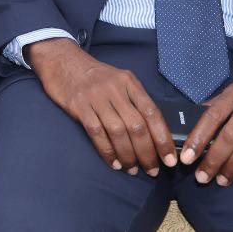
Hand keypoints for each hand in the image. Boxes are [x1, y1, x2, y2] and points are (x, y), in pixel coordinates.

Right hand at [28, 38, 175, 175]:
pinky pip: (97, 133)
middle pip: (136, 126)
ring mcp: (95, 97)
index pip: (152, 113)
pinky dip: (107, 151)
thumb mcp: (119, 81)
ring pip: (118, 132)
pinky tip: (114, 163)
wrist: (62, 61)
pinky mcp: (79, 105)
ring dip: (128, 155)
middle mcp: (114, 88)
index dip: (163, 139)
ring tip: (132, 169)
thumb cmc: (95, 76)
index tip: (170, 159)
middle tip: (152, 170)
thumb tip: (155, 134)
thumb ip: (135, 101)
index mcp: (129, 82)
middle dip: (147, 153)